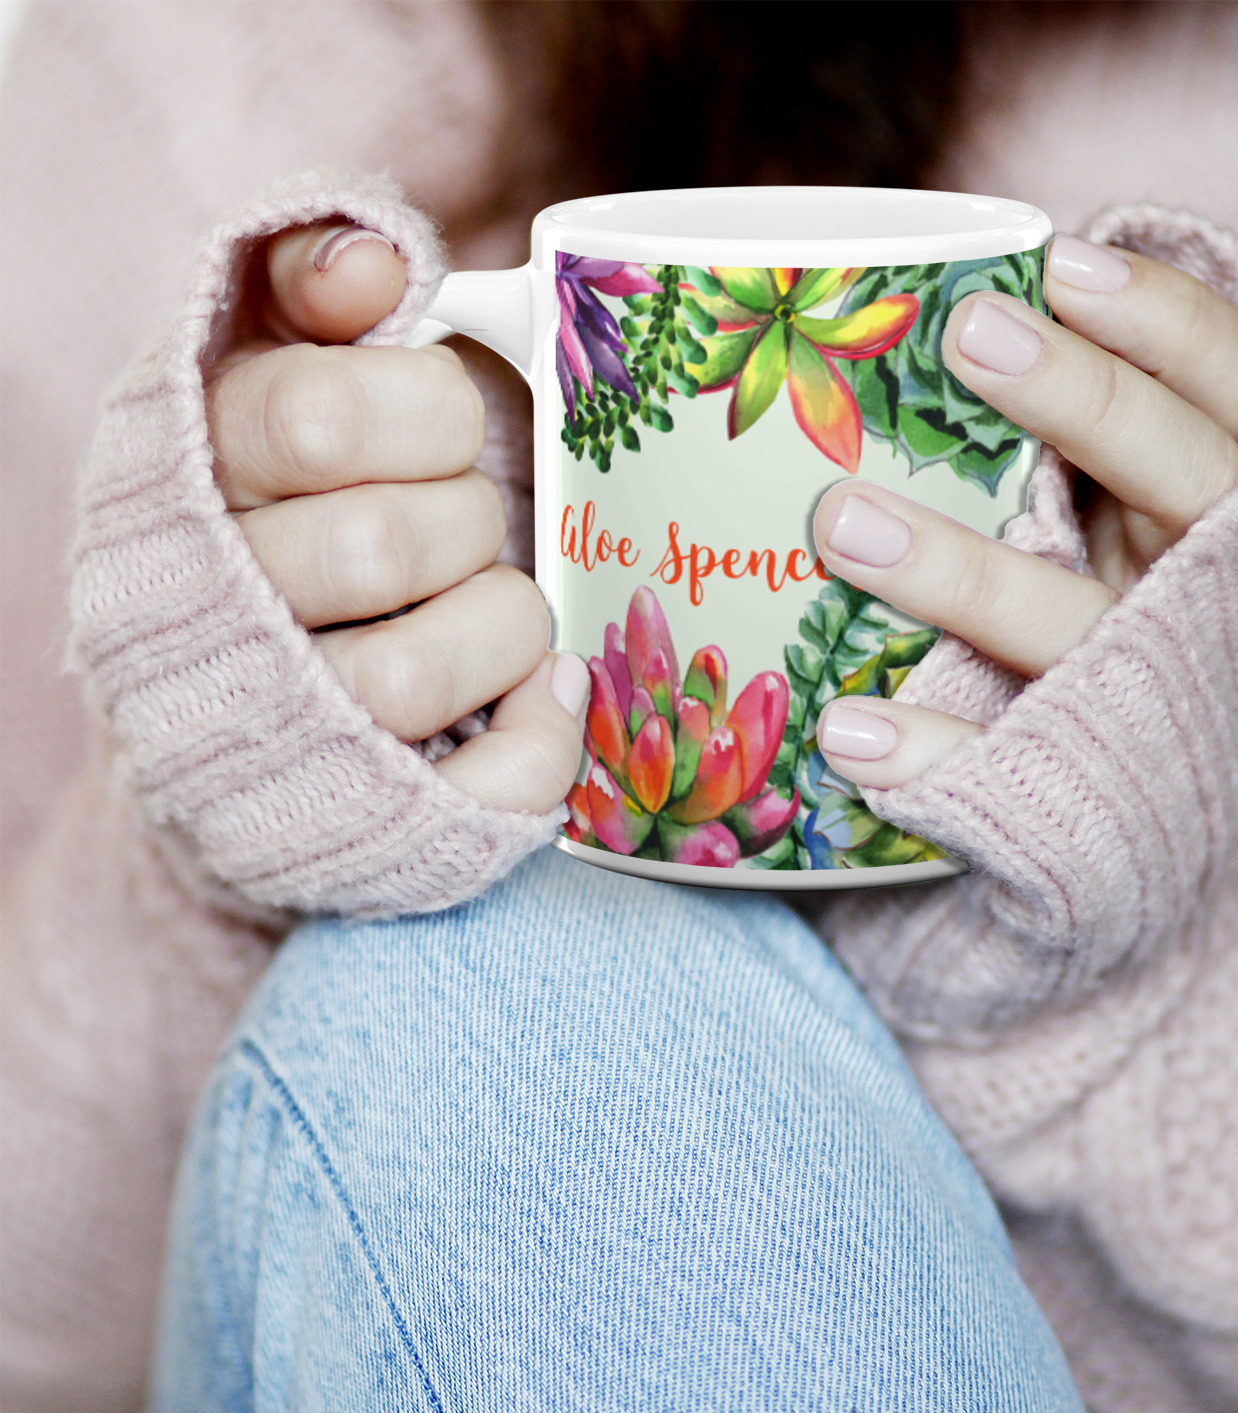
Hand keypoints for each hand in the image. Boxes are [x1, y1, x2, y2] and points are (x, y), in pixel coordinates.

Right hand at [208, 223, 587, 814]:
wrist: (228, 688)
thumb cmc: (291, 502)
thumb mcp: (270, 361)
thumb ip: (309, 281)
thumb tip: (380, 262)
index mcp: (191, 475)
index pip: (317, 415)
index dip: (427, 415)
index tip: (440, 432)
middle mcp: (214, 610)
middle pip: (383, 547)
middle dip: (465, 520)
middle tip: (463, 525)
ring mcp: (284, 731)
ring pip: (420, 673)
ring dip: (500, 624)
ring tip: (487, 606)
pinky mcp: (360, 820)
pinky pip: (488, 790)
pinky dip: (541, 738)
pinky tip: (536, 695)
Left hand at [812, 233, 1237, 789]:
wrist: (1118, 817)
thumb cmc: (1060, 616)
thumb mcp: (1080, 516)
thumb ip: (1039, 434)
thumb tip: (918, 301)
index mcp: (1204, 504)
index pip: (1234, 389)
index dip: (1169, 323)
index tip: (1065, 261)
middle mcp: (1192, 587)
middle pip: (1185, 477)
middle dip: (1088, 400)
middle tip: (968, 337)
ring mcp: (1139, 691)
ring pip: (1079, 619)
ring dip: (964, 574)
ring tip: (842, 523)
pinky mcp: (1080, 789)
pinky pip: (1009, 768)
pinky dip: (930, 752)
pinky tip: (848, 731)